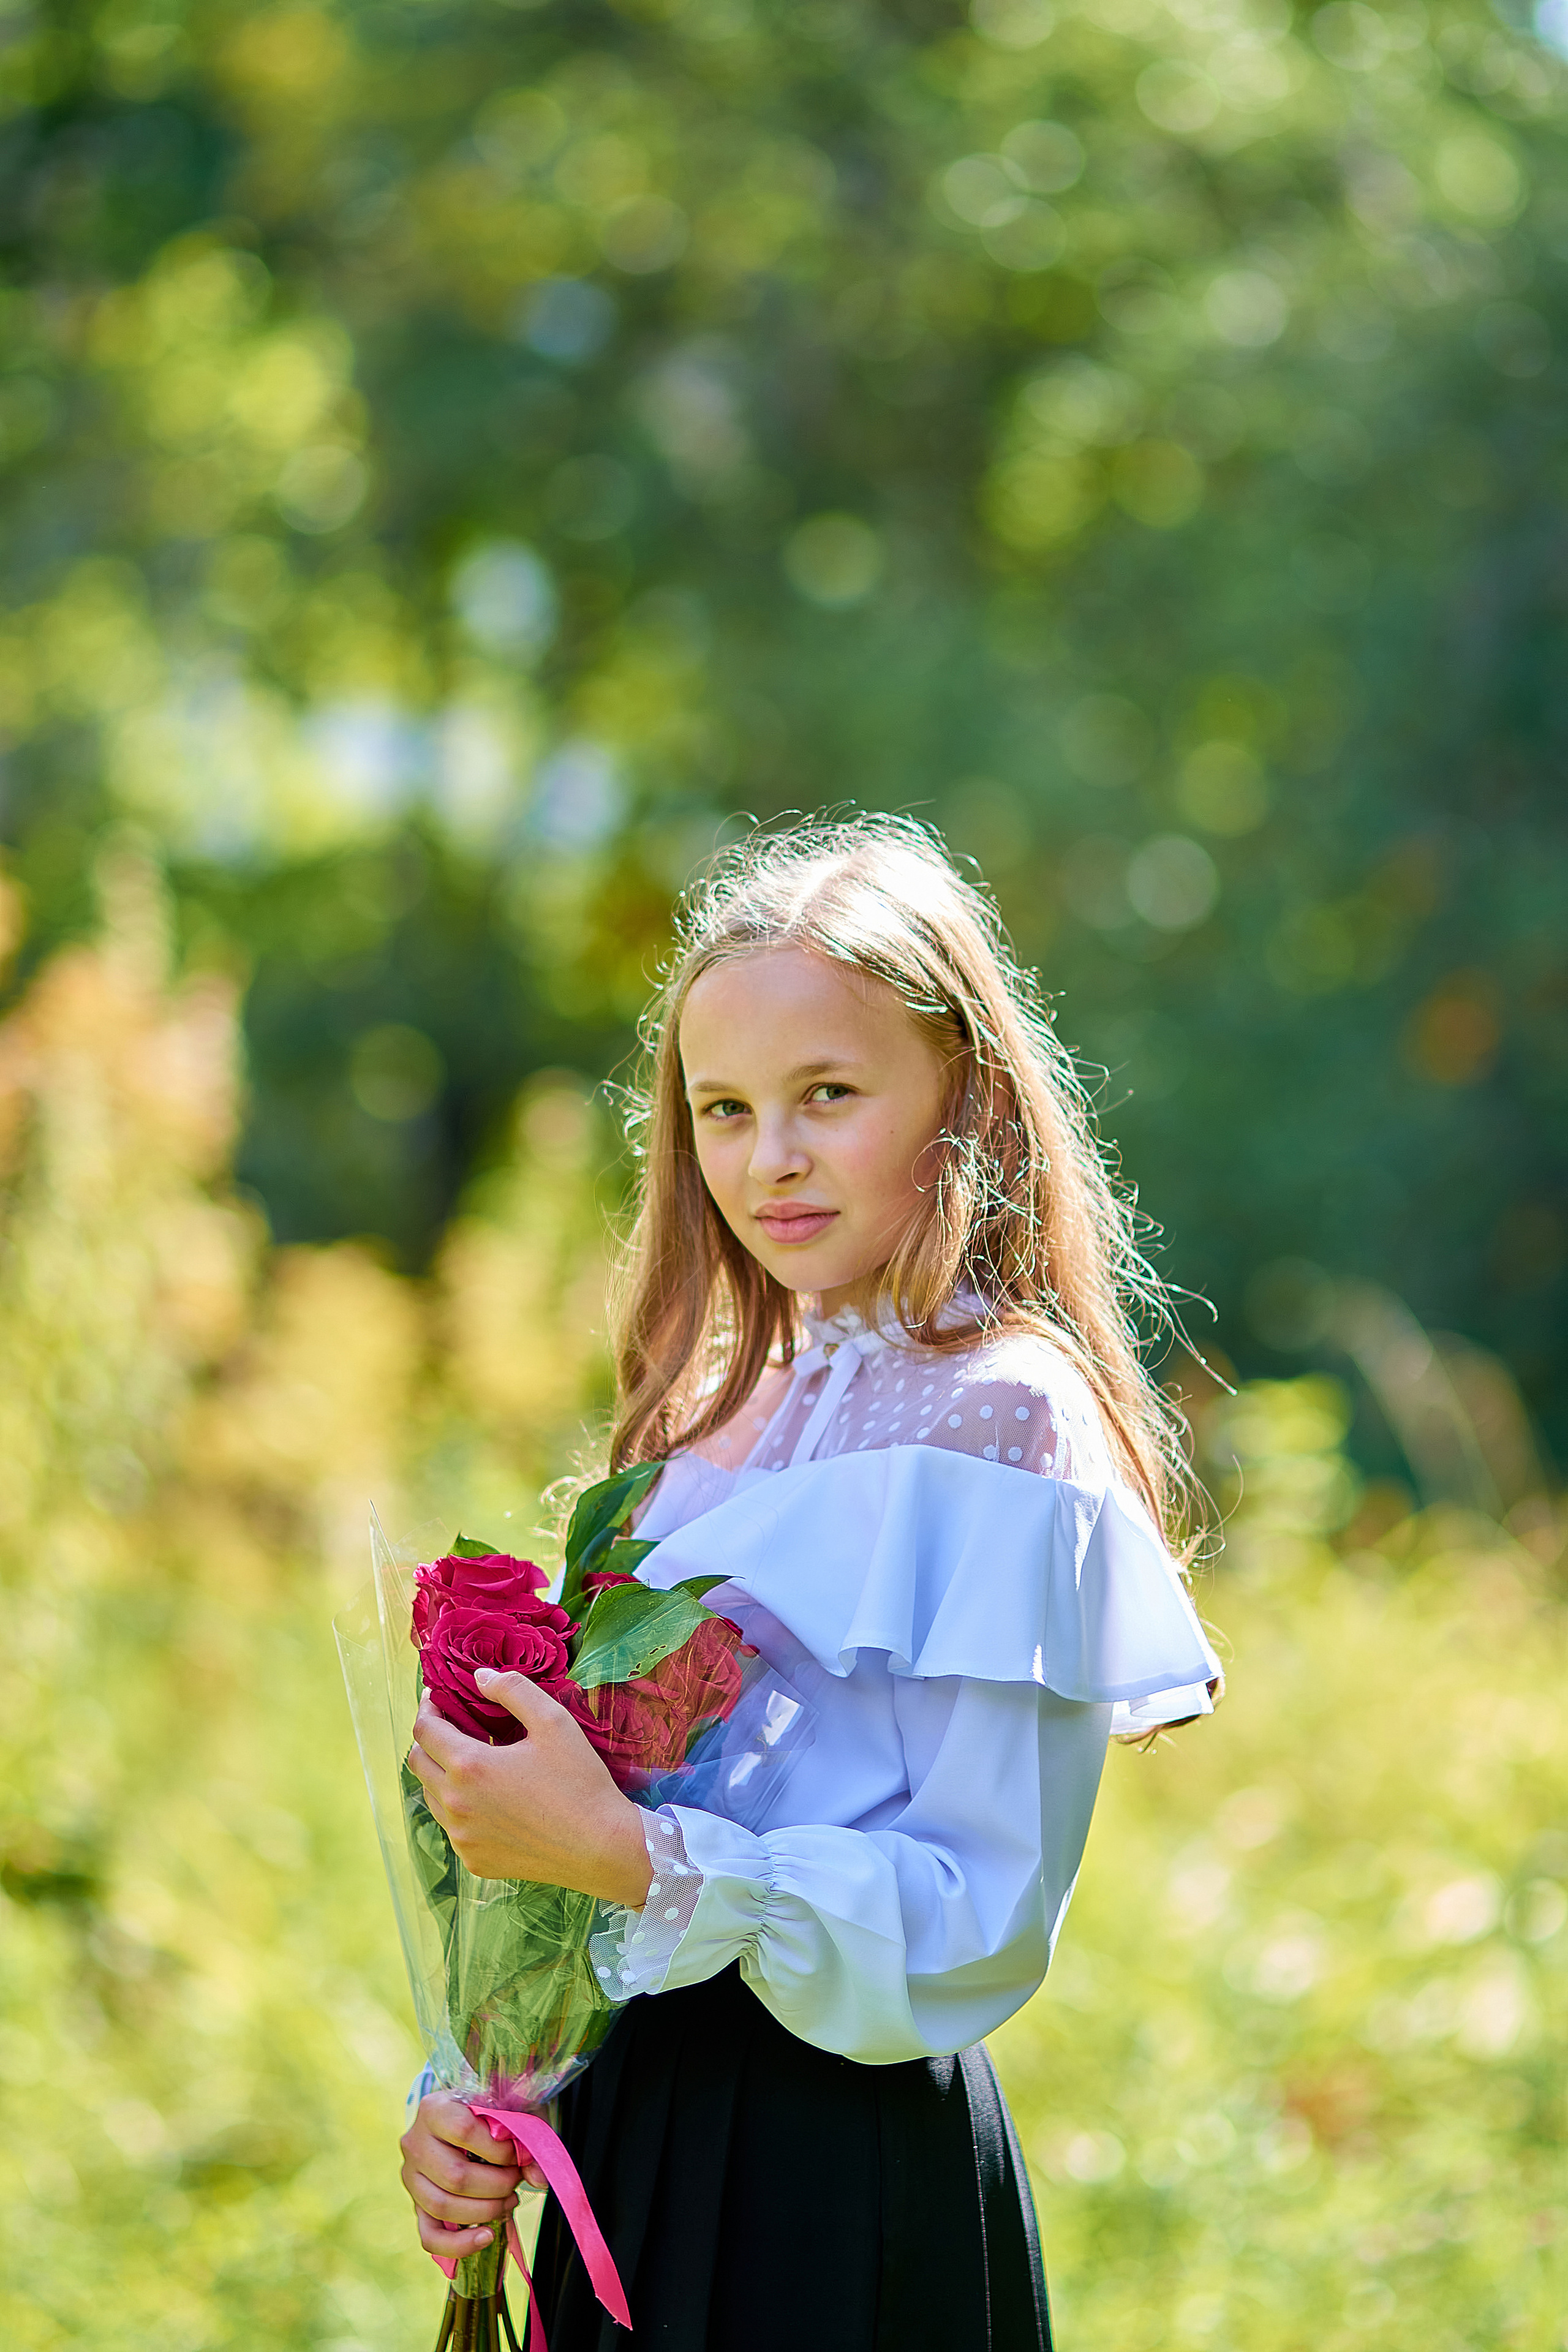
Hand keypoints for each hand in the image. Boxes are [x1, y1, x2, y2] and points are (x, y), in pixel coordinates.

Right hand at [400, 2089, 540, 2263]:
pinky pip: (430, 2237)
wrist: (465, 2119)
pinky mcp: (416, 2205)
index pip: (463, 2131)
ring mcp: (411, 2177)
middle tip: (516, 2180)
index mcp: (435, 2108)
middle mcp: (415, 2142)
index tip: (517, 2154)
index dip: (498, 2149)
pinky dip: (460, 2245)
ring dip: (485, 2211)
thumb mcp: (512, 2110)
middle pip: (455, 2176)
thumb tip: (538, 2177)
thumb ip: (527, 2135)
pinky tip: (487, 2236)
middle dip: (497, 2185)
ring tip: (508, 2201)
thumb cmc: (491, 2113)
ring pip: (443, 2206)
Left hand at [407, 1673, 653, 1906]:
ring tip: (469, 1761)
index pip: (425, 1730)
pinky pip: (452, 1828)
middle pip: (418, 1763)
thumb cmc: (579, 1782)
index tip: (437, 1698)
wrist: (601, 1847)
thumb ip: (512, 1690)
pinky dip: (459, 1808)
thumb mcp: (553, 1721)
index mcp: (470, 1767)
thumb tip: (480, 1677)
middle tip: (450, 1726)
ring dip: (440, 1774)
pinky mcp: (474, 1861)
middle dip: (427, 1739)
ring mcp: (462, 1838)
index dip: (427, 1707)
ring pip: (431, 1797)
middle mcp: (456, 1805)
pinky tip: (488, 1799)